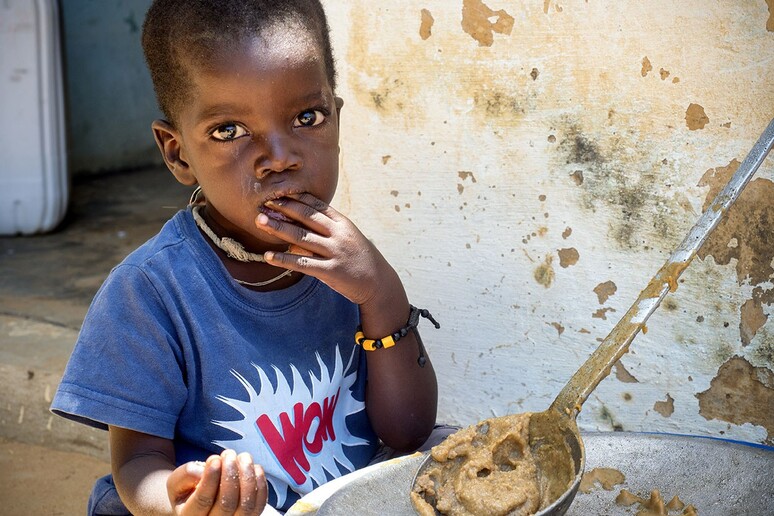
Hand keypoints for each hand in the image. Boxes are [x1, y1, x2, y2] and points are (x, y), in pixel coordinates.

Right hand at [167, 450, 267, 514]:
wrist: (198, 500)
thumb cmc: (187, 488)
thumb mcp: (177, 481)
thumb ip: (185, 474)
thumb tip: (202, 470)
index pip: (203, 501)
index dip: (210, 479)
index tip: (215, 459)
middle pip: (227, 504)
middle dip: (230, 475)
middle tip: (228, 454)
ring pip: (246, 505)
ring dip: (247, 477)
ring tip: (243, 457)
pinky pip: (260, 505)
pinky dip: (260, 484)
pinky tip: (254, 467)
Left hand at [257, 193, 399, 305]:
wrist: (378, 282)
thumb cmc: (358, 258)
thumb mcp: (347, 238)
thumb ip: (326, 231)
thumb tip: (296, 229)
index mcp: (342, 223)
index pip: (316, 205)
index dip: (296, 198)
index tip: (278, 193)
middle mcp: (338, 234)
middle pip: (306, 217)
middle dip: (284, 208)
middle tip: (264, 202)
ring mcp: (335, 252)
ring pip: (301, 237)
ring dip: (278, 228)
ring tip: (260, 221)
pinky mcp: (331, 271)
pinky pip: (303, 264)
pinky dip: (284, 259)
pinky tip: (268, 257)